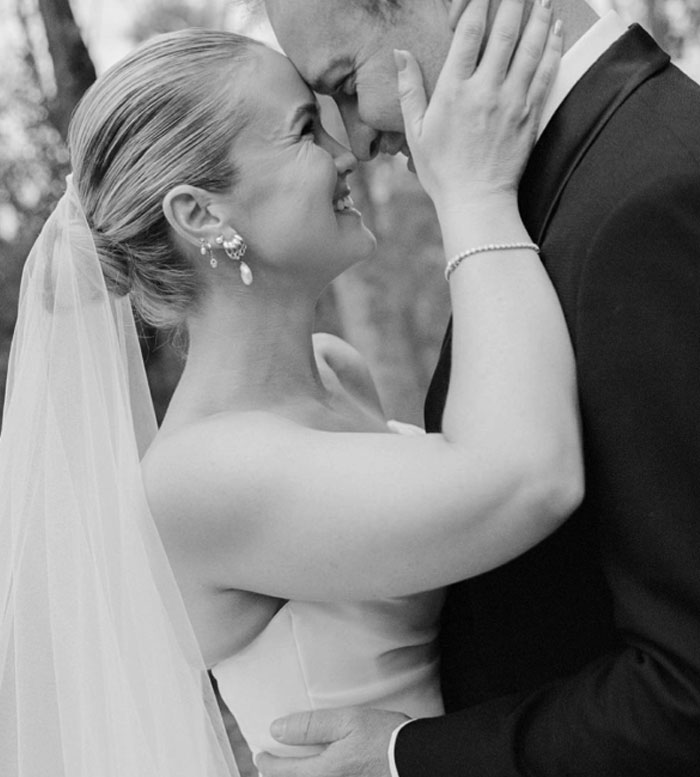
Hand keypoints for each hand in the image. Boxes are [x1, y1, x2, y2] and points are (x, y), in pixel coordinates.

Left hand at [256, 707, 409, 776]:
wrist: (417, 761)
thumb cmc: (384, 738)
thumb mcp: (347, 721)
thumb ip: (311, 727)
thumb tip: (277, 729)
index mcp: (325, 772)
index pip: (284, 772)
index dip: (268, 764)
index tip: (260, 755)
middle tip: (269, 768)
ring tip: (291, 772)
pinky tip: (319, 773)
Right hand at [395, 0, 561, 212]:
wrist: (476, 202)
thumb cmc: (442, 171)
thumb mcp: (415, 132)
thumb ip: (409, 89)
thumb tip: (400, 53)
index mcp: (453, 92)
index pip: (468, 34)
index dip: (477, 4)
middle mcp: (485, 92)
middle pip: (505, 33)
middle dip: (514, 2)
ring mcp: (512, 102)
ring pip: (531, 48)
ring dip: (539, 17)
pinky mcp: (530, 116)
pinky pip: (546, 73)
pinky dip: (553, 47)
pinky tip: (556, 28)